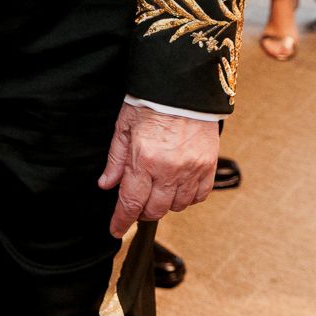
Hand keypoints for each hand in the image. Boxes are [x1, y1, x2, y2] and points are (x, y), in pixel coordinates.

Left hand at [96, 103, 218, 236]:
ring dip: (165, 203)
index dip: (121, 220)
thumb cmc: (152, 102)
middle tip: (137, 201)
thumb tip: (107, 185)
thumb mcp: (124, 128)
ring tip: (158, 187)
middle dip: (142, 211)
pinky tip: (178, 185)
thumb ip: (116, 160)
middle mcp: (170, 169)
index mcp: (145, 159)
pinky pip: (199, 196)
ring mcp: (192, 169)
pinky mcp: (208, 166)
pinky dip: (187, 197)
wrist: (183, 86)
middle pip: (155, 209)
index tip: (116, 229)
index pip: (131, 202)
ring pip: (177, 206)